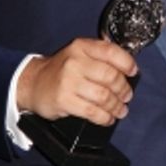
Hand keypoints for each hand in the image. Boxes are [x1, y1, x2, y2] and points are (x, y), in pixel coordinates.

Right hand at [16, 38, 136, 125]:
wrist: (32, 83)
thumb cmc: (61, 69)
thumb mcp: (79, 53)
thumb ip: (101, 54)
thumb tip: (128, 62)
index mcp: (82, 47)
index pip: (111, 52)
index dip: (127, 63)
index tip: (133, 73)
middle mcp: (75, 62)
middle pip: (111, 76)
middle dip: (123, 89)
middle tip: (127, 96)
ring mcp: (68, 81)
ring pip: (104, 96)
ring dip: (116, 106)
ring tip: (121, 110)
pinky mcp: (64, 101)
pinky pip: (92, 111)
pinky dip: (104, 117)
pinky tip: (108, 118)